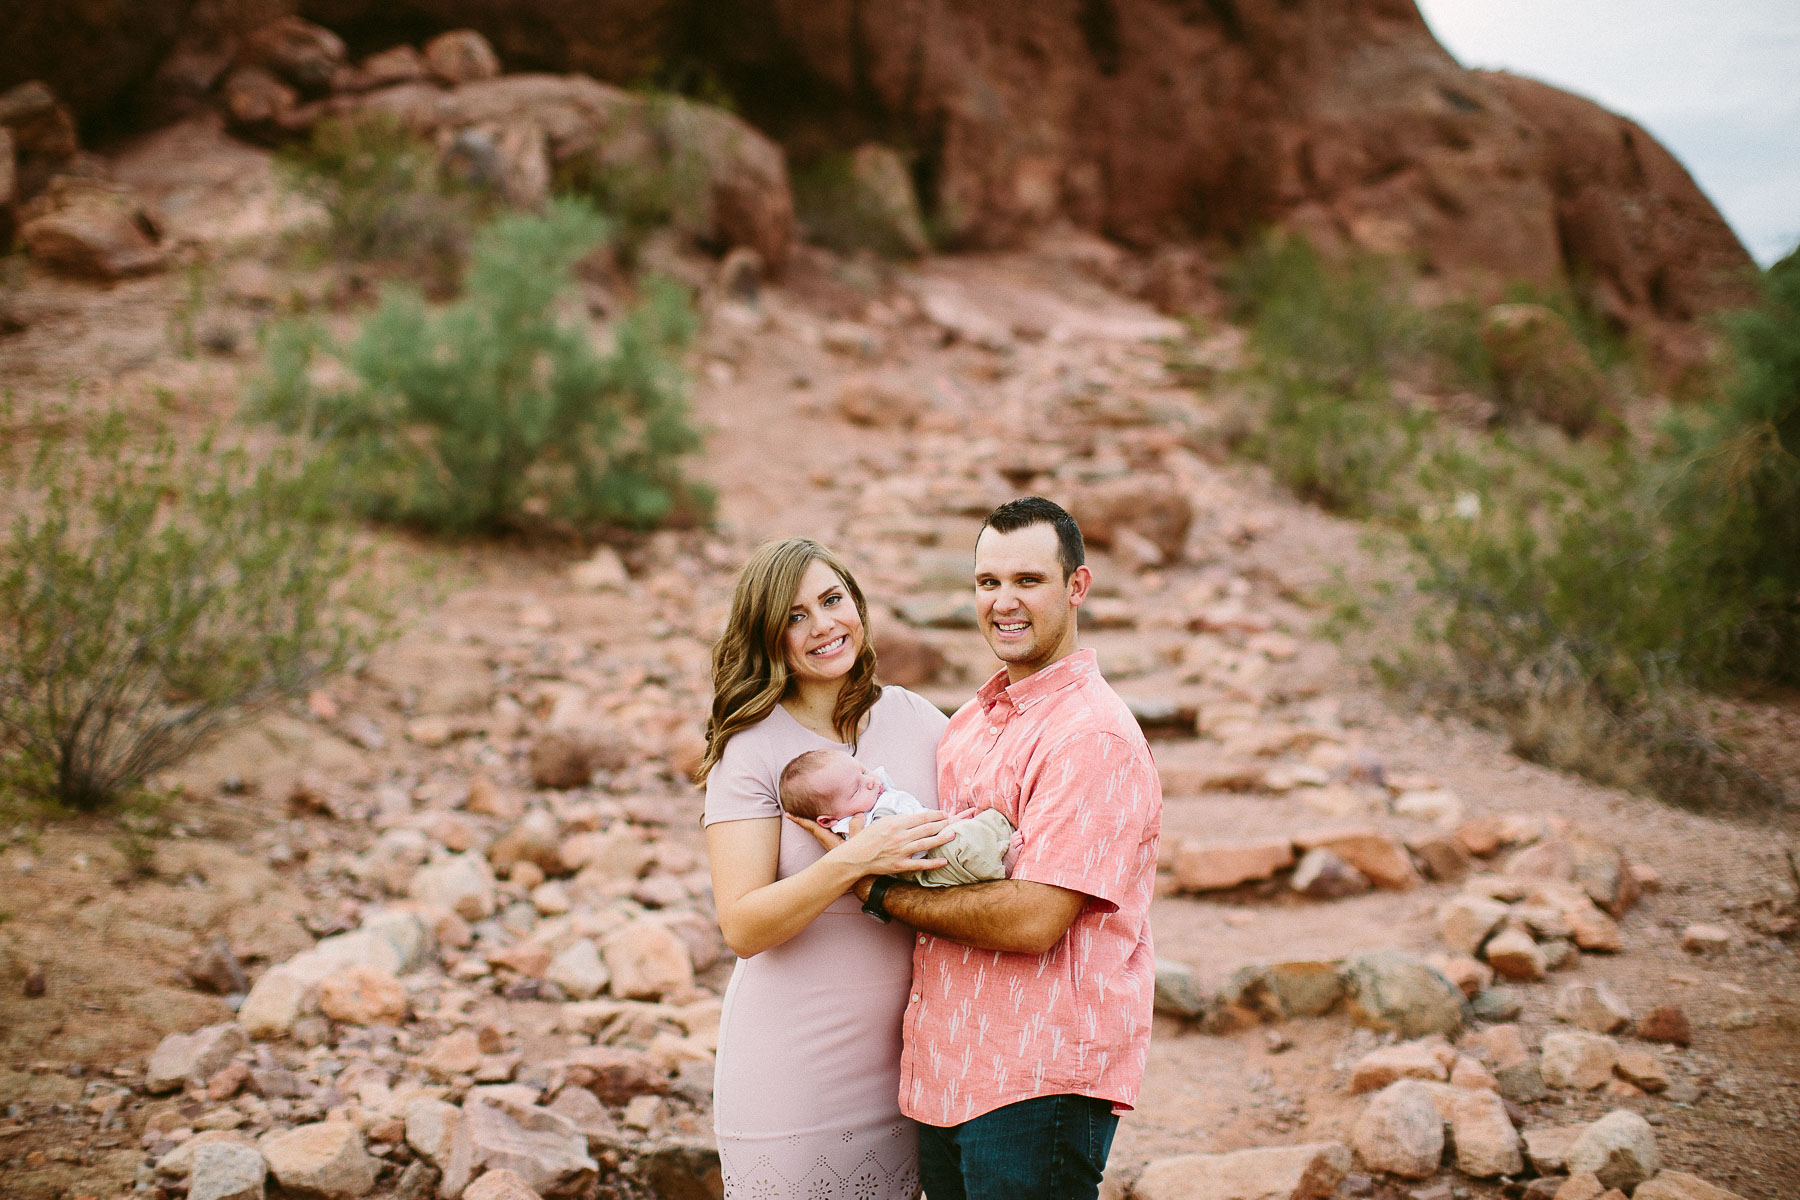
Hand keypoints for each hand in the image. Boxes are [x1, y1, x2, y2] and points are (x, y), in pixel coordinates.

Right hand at [784, 809, 952, 875]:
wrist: (853, 859)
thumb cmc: (860, 841)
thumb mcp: (870, 823)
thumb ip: (883, 817)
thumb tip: (882, 812)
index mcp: (894, 823)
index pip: (919, 816)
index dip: (934, 814)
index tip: (943, 813)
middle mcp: (900, 835)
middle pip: (926, 828)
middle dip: (942, 824)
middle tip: (953, 821)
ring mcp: (901, 851)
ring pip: (926, 844)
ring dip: (941, 839)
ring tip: (953, 835)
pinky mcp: (900, 865)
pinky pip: (920, 864)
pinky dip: (933, 863)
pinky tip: (943, 861)